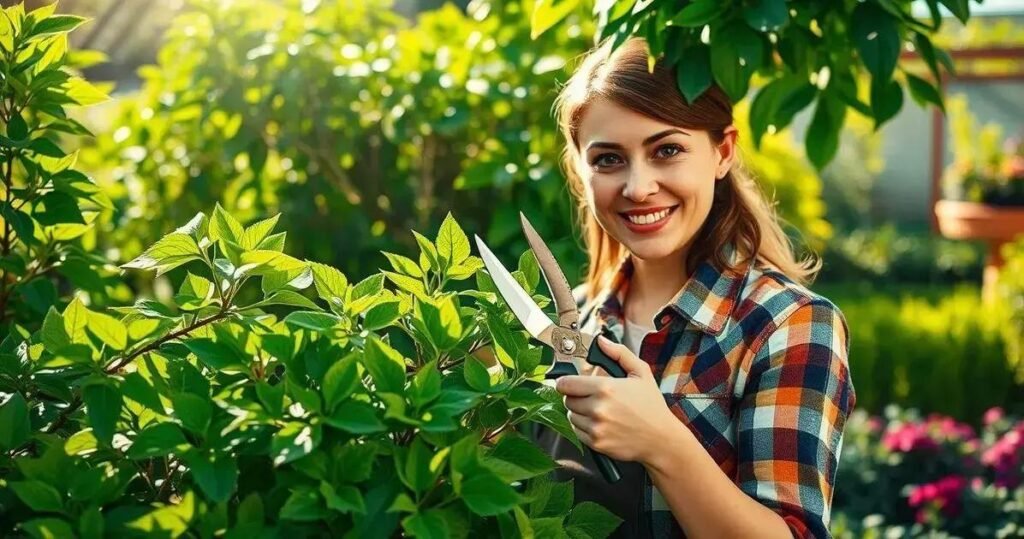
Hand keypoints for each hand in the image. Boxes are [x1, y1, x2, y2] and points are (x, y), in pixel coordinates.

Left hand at [555, 335, 674, 463]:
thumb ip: (619, 353)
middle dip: (576, 397)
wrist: (661, 438)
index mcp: (605, 388)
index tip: (572, 384)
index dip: (566, 382)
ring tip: (599, 411)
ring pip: (571, 416)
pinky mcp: (596, 443)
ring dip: (580, 412)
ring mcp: (596, 427)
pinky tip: (601, 423)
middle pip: (567, 400)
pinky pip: (577, 431)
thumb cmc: (652, 406)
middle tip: (592, 397)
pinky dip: (584, 427)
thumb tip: (601, 341)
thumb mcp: (641, 373)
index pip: (565, 384)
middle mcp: (598, 408)